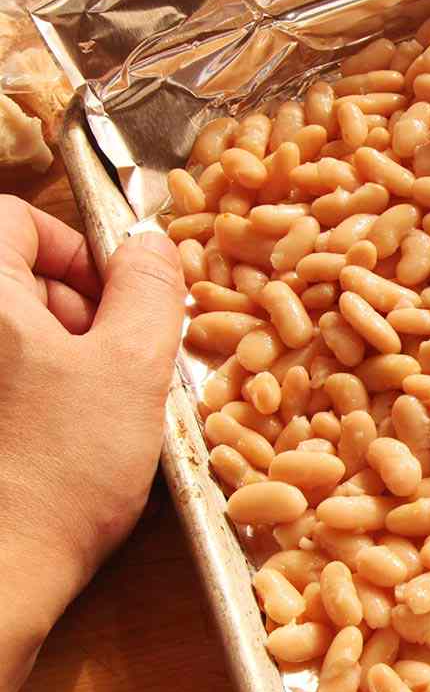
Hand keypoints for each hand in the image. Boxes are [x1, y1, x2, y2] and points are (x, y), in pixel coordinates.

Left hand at [0, 195, 183, 691]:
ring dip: (53, 358)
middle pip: (9, 276)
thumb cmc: (57, 472)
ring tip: (90, 414)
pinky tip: (54, 443)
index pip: (18, 219)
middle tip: (115, 365)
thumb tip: (152, 244)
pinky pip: (0, 383)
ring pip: (5, 335)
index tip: (119, 300)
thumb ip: (149, 290)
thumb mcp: (132, 368)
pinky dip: (25, 396)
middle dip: (71, 309)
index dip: (79, 249)